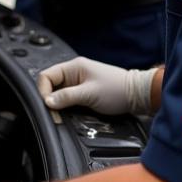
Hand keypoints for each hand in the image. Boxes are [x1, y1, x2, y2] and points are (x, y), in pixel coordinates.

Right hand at [37, 56, 156, 114]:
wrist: (137, 95)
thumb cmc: (118, 90)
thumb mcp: (89, 94)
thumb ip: (67, 97)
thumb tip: (47, 101)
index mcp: (73, 67)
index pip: (46, 76)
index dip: (43, 91)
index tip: (48, 105)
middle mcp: (74, 73)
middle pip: (51, 85)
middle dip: (50, 100)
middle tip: (55, 114)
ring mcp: (79, 82)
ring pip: (59, 93)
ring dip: (59, 104)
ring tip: (63, 114)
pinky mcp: (84, 92)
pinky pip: (68, 98)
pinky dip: (66, 106)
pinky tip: (71, 113)